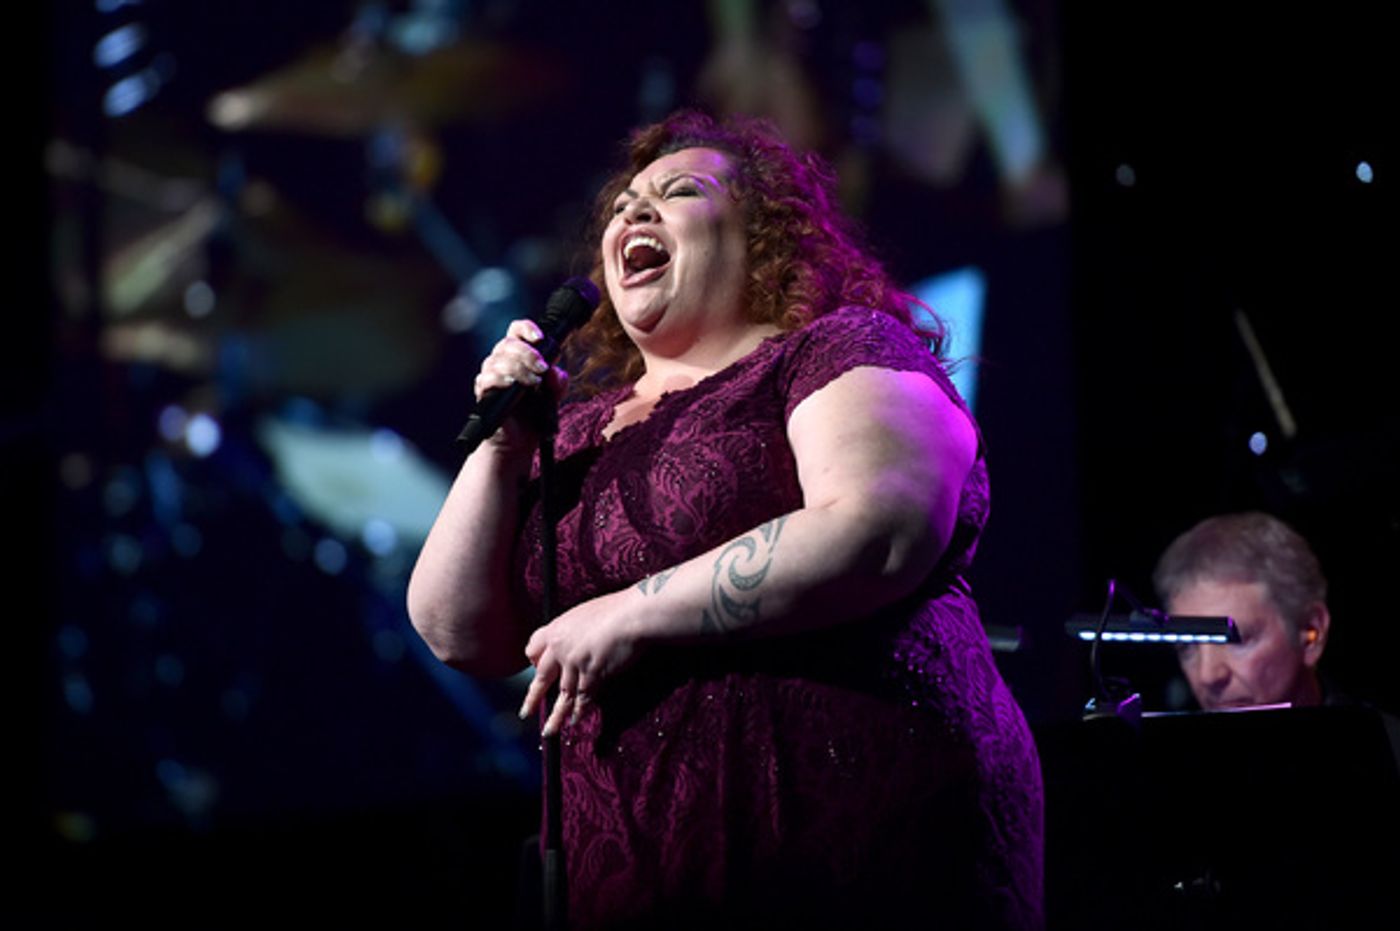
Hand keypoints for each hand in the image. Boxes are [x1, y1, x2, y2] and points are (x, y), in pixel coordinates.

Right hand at [473, 319, 568, 452]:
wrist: (520, 441)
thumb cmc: (534, 415)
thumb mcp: (554, 396)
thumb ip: (558, 382)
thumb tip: (554, 372)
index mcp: (519, 356)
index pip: (516, 331)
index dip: (526, 328)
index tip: (540, 337)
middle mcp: (502, 362)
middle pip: (507, 343)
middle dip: (527, 353)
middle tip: (542, 368)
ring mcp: (491, 376)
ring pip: (497, 359)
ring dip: (518, 368)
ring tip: (533, 382)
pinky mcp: (484, 392)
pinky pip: (486, 378)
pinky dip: (500, 378)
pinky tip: (513, 384)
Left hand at [520, 590, 640, 736]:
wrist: (633, 615)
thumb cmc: (617, 609)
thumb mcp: (586, 614)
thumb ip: (576, 630)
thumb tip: (580, 639)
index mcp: (557, 629)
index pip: (534, 648)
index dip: (535, 661)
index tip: (537, 668)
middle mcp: (560, 648)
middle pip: (542, 677)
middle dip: (534, 697)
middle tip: (526, 712)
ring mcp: (574, 664)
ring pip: (562, 695)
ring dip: (556, 716)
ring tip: (549, 731)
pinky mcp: (592, 676)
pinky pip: (582, 699)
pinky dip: (579, 712)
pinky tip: (575, 721)